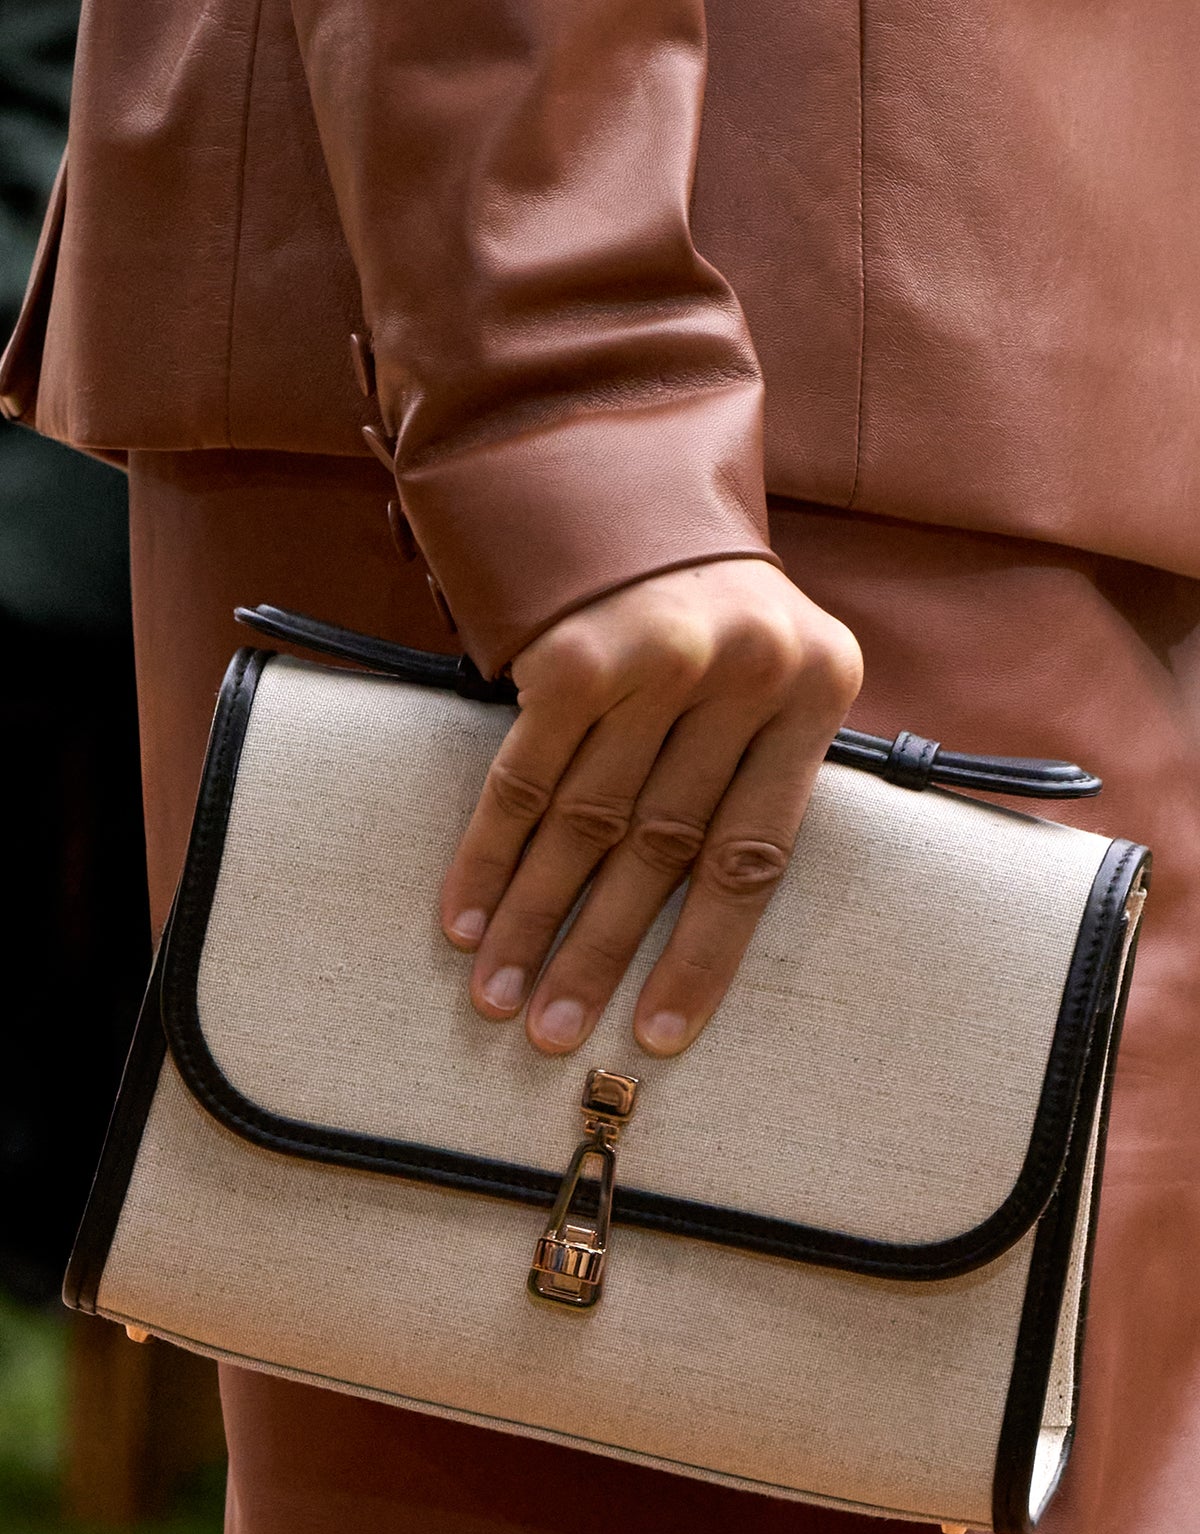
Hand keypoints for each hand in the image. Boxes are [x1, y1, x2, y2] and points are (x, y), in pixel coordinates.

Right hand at [440, 558, 861, 1055]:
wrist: (630, 486)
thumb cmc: (710, 611)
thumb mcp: (774, 673)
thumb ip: (762, 771)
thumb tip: (703, 928)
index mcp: (817, 690)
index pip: (754, 858)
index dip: (698, 959)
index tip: (651, 1037)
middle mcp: (742, 672)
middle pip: (659, 851)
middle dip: (598, 954)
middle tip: (551, 1033)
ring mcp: (654, 658)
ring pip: (584, 825)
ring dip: (532, 921)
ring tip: (496, 997)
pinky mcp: (572, 651)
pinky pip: (522, 778)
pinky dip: (488, 855)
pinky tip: (464, 917)